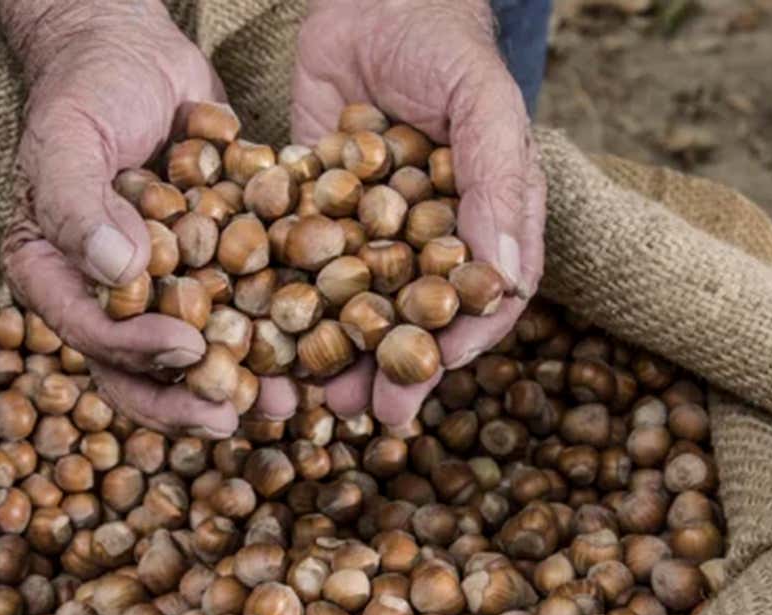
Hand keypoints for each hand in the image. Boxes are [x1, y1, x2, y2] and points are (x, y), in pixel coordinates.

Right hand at [0, 0, 294, 436]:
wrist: (136, 54)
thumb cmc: (89, 89)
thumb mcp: (69, 136)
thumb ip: (77, 204)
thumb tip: (117, 273)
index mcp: (57, 275)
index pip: (88, 332)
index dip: (136, 352)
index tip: (188, 348)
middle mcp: (105, 295)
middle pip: (137, 368)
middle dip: (185, 399)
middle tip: (232, 415)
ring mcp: (159, 288)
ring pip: (192, 355)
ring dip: (234, 384)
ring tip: (280, 402)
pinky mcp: (208, 271)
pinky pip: (236, 314)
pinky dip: (269, 338)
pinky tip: (308, 357)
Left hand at [292, 0, 546, 425]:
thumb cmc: (443, 46)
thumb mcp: (483, 105)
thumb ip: (495, 184)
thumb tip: (507, 279)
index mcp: (480, 223)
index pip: (481, 301)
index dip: (460, 344)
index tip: (430, 376)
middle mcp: (424, 238)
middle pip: (414, 321)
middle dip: (393, 369)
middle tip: (370, 412)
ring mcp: (366, 231)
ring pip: (355, 309)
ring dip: (339, 355)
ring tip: (315, 395)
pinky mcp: (312, 213)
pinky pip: (300, 269)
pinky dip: (286, 307)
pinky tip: (264, 340)